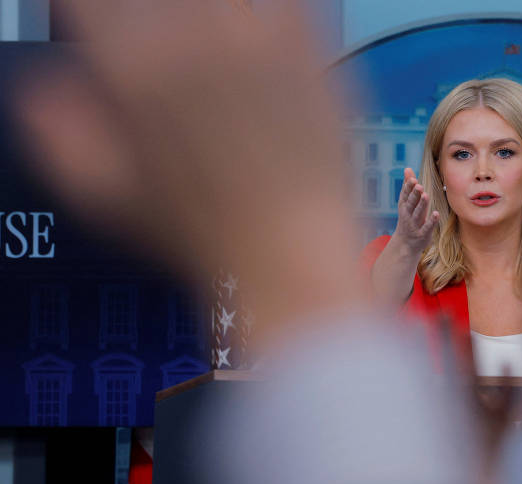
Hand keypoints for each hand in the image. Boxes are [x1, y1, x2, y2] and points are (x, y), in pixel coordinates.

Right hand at [13, 0, 362, 343]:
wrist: (288, 249)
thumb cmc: (201, 235)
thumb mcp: (108, 197)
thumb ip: (60, 135)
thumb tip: (43, 94)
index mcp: (133, 64)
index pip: (91, 2)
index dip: (89, 18)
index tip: (97, 34)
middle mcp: (192, 36)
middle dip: (147, 20)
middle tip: (159, 57)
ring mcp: (254, 37)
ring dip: (204, 18)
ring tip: (208, 54)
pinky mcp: (307, 49)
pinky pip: (287, 0)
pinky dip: (269, 11)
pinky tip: (255, 37)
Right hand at [392, 168, 438, 254]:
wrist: (405, 243)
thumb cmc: (408, 218)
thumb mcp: (406, 203)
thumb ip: (408, 186)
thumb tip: (407, 168)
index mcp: (404, 206)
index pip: (405, 195)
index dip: (408, 188)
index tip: (412, 179)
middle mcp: (408, 214)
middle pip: (411, 203)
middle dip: (414, 195)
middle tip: (419, 186)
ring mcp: (415, 225)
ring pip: (418, 214)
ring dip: (422, 205)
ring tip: (426, 195)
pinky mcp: (422, 234)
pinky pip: (427, 227)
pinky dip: (431, 221)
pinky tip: (436, 214)